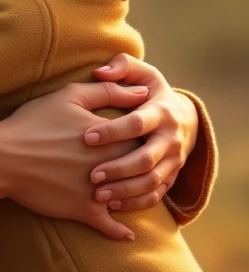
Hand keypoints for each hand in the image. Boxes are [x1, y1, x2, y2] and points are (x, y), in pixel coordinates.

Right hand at [0, 80, 149, 240]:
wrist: (4, 157)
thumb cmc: (35, 122)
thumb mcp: (71, 95)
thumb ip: (109, 91)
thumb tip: (142, 91)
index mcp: (112, 138)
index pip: (144, 138)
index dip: (145, 137)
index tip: (141, 136)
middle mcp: (112, 166)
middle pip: (142, 169)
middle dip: (143, 167)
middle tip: (141, 164)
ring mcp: (100, 192)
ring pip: (131, 199)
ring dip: (135, 197)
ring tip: (134, 193)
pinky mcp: (85, 211)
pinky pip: (110, 227)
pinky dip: (120, 232)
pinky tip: (127, 235)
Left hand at [86, 54, 198, 211]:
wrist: (185, 119)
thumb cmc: (152, 93)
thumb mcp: (143, 74)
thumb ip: (122, 67)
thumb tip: (100, 71)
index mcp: (161, 112)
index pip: (136, 123)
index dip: (112, 131)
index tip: (86, 137)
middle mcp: (170, 139)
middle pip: (145, 159)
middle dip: (118, 168)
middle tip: (91, 175)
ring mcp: (173, 161)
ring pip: (151, 181)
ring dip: (125, 190)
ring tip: (98, 194)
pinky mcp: (171, 177)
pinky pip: (156, 195)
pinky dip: (136, 202)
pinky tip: (113, 204)